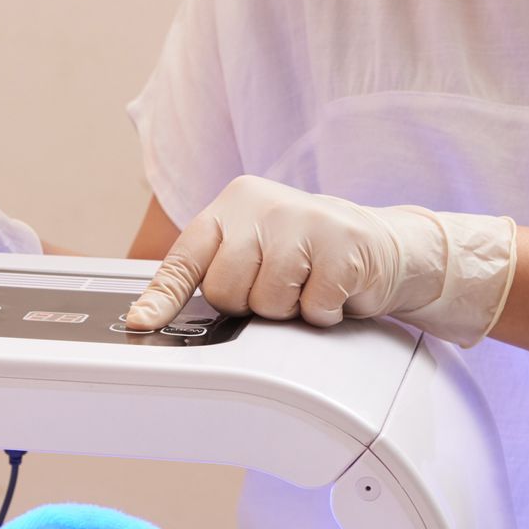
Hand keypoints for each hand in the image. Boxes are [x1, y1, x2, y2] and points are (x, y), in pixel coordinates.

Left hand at [126, 175, 515, 346]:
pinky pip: (311, 307)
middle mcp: (263, 205)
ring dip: (289, 310)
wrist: (386, 245)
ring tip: (307, 286)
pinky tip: (334, 289)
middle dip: (250, 305)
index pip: (187, 257)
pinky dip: (323, 312)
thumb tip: (151, 315)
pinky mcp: (341, 245)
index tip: (142, 324)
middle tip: (280, 287)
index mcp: (233, 204)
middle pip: (226, 290)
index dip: (162, 297)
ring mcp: (303, 220)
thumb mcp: (254, 250)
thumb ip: (212, 271)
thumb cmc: (309, 254)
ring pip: (267, 303)